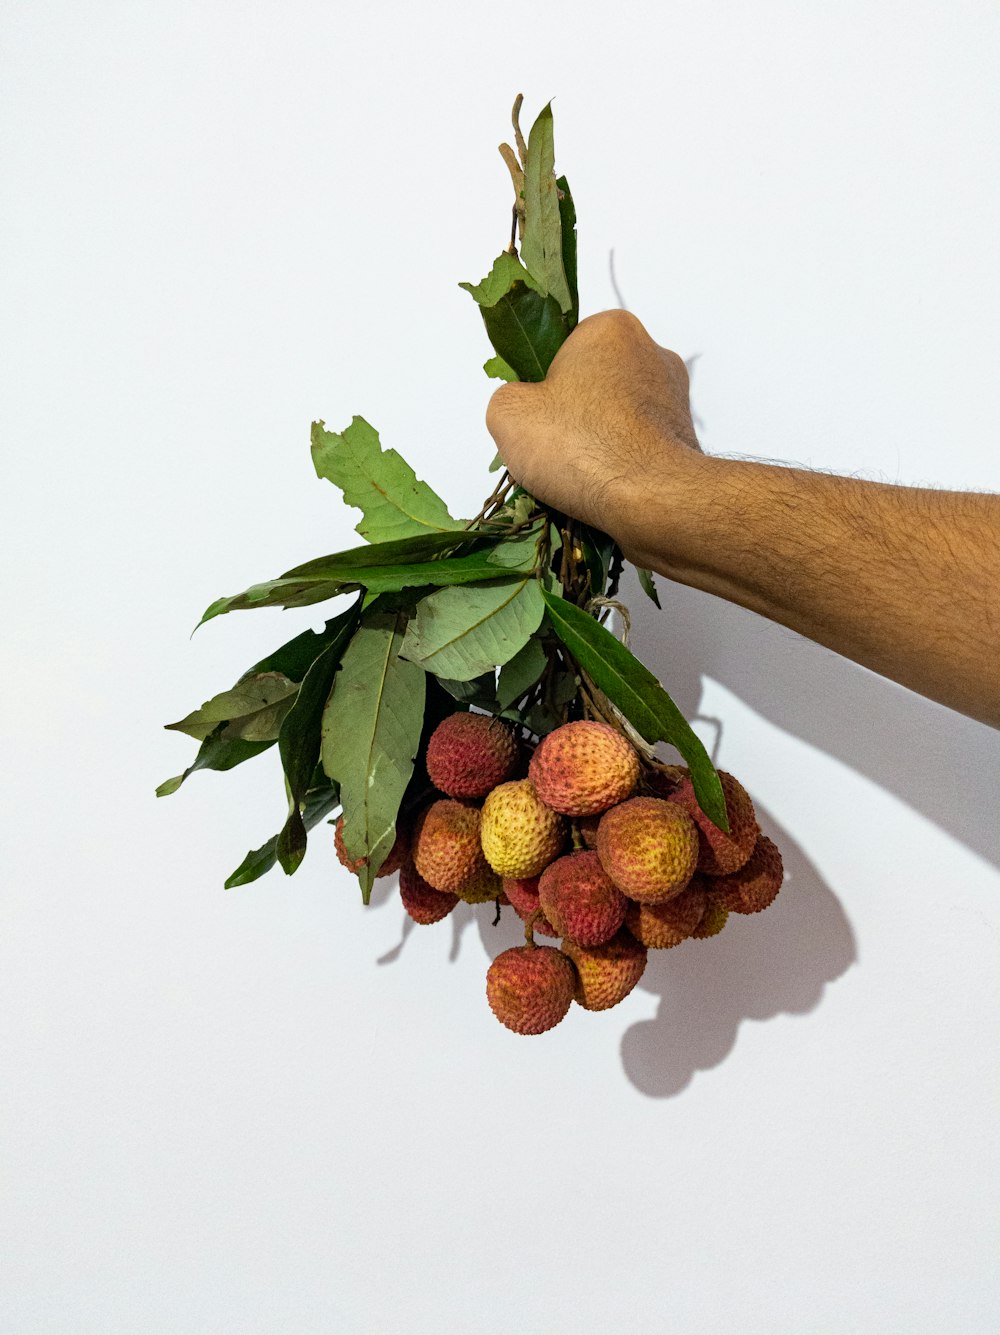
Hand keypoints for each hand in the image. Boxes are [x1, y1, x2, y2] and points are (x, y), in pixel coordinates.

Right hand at [485, 309, 702, 554]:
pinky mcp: (684, 438)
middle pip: (589, 386)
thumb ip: (506, 397)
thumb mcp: (509, 412)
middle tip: (550, 453)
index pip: (561, 351)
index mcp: (611, 327)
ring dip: (592, 445)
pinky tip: (604, 488)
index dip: (540, 388)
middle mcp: (652, 351)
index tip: (535, 420)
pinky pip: (636, 448)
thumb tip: (525, 410)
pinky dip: (618, 465)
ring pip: (613, 420)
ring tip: (576, 477)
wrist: (653, 499)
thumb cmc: (581, 445)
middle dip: (568, 419)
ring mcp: (674, 397)